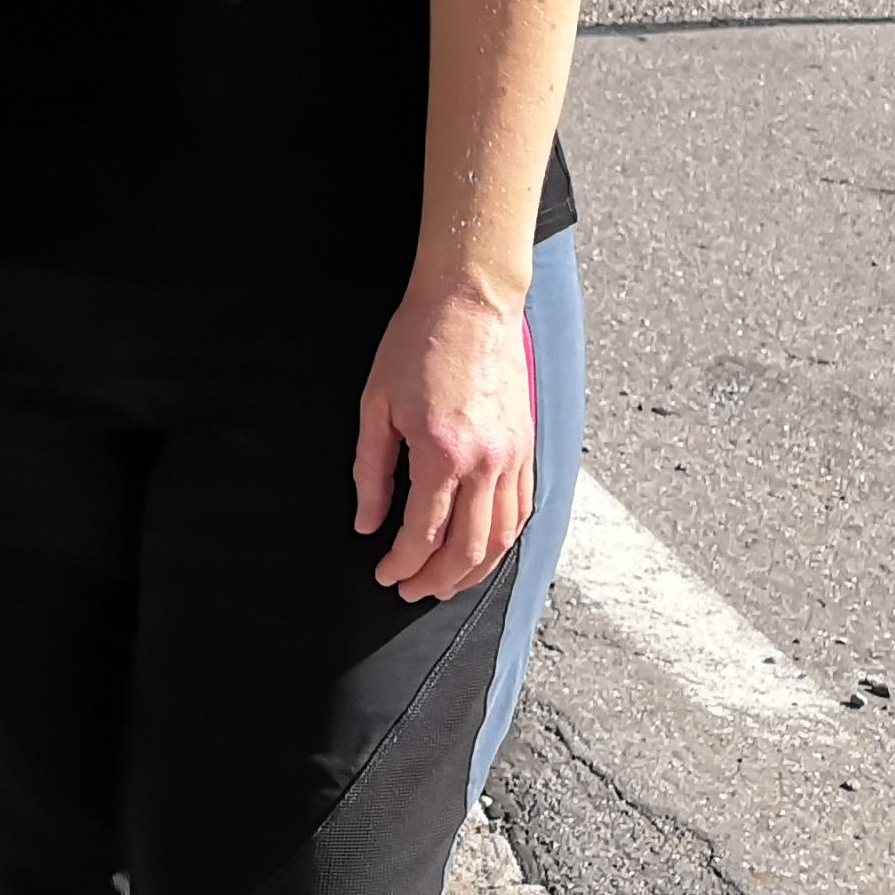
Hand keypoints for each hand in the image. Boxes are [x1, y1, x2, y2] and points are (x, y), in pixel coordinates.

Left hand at [353, 273, 534, 602]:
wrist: (470, 302)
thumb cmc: (415, 347)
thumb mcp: (376, 406)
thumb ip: (371, 472)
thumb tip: (366, 524)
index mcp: (442, 454)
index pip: (422, 534)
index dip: (400, 564)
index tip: (383, 575)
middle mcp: (486, 463)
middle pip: (466, 549)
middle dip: (436, 581)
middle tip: (410, 592)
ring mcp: (513, 457)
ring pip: (501, 539)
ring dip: (472, 571)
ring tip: (444, 584)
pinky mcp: (528, 447)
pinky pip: (522, 511)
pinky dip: (502, 542)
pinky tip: (482, 552)